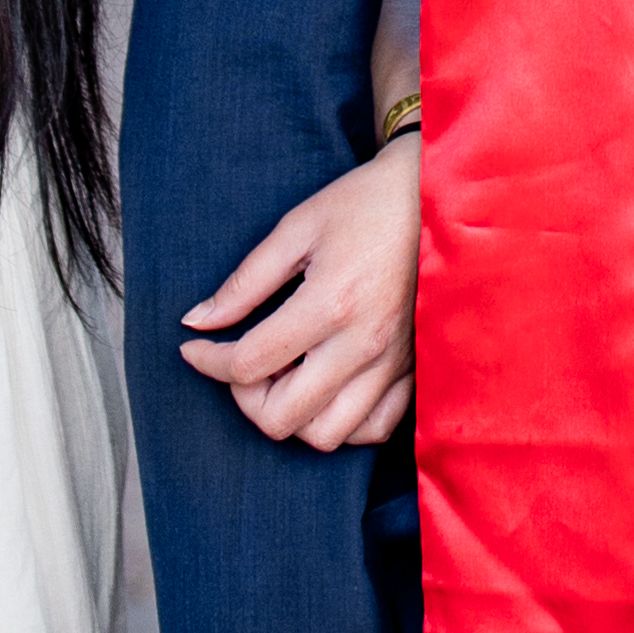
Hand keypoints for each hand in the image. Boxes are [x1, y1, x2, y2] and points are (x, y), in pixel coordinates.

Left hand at [179, 140, 419, 446]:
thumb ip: (245, 282)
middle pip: (282, 417)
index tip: (194, 346)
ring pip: (326, 434)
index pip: (249, 364)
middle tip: (242, 362)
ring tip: (285, 375)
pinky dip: (340, 423)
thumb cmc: (365, 204)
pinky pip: (373, 429)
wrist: (439, 198)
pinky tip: (323, 388)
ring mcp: (393, 364)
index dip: (208, 361)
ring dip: (292, 414)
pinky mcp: (413, 370)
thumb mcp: (296, 228)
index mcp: (330, 303)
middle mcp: (363, 344)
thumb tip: (198, 321)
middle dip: (245, 397)